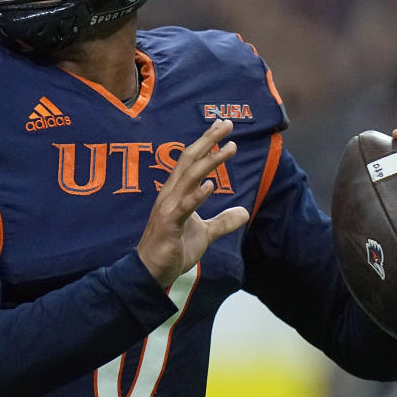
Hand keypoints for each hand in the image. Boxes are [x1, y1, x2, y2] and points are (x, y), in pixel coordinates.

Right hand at [137, 119, 248, 286]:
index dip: (206, 142)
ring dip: (210, 161)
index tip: (222, 125)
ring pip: (189, 178)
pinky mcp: (169, 225)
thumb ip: (223, 222)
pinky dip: (197, 195)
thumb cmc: (173, 249)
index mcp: (176, 192)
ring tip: (229, 148)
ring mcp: (168, 208)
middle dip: (208, 140)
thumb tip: (244, 212)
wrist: (152, 272)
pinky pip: (184, 207)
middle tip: (226, 123)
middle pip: (189, 160)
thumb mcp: (205, 234)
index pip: (191, 161)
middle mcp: (170, 194)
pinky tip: (211, 185)